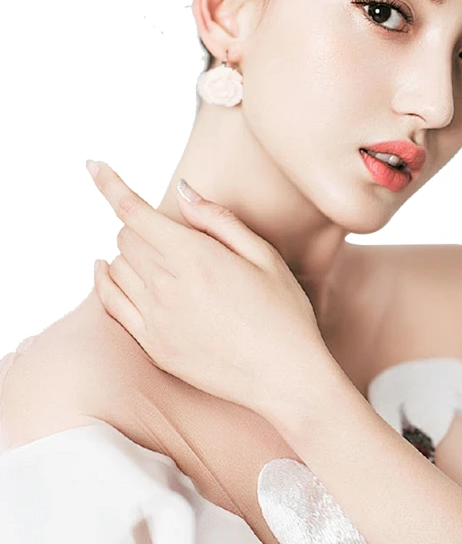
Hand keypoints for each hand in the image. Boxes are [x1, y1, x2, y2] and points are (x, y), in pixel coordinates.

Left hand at [86, 160, 327, 419]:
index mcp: (194, 257)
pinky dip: (106, 281)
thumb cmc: (284, 313)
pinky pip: (111, 303)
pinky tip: (109, 272)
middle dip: (140, 225)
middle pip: (126, 237)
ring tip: (159, 258)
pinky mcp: (152, 346)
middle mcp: (167, 286)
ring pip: (117, 267)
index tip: (93, 164)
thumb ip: (218, 220)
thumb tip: (183, 191)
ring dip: (130, 254)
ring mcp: (155, 319)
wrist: (286, 379)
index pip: (134, 211)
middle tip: (171, 232)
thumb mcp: (264, 255)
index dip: (110, 183)